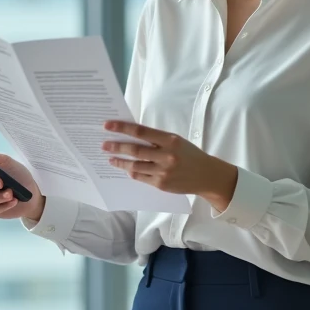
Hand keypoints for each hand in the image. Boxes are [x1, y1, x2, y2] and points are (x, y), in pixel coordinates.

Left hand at [101, 121, 238, 211]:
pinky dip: (131, 172)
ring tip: (110, 158)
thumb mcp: (175, 141)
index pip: (141, 132)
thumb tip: (130, 134)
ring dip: (120, 161)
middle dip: (116, 146)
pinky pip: (140, 177)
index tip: (107, 125)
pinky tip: (125, 168)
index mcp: (170, 140)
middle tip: (104, 145)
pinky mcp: (161, 184)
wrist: (206, 175)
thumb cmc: (189, 154)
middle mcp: (166, 156)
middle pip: (135, 150)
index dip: (122, 128)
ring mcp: (163, 171)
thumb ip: (156, 138)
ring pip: (135, 166)